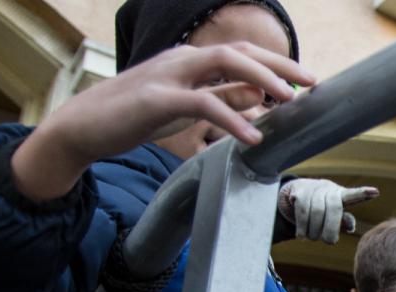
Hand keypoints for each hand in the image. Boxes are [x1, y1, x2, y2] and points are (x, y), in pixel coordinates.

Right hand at [11, 42, 314, 200]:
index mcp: (190, 62)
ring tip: (290, 100)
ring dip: (262, 79)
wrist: (83, 128)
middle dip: (279, 65)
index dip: (276, 64)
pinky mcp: (156, 100)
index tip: (308, 80)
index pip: (241, 54)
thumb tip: (258, 94)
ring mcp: (168, 75)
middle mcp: (182, 60)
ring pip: (223, 62)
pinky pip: (202, 103)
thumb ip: (220, 97)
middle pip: (239, 51)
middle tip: (312, 82)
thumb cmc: (135, 116)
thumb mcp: (187, 106)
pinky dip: (232, 117)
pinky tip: (253, 135)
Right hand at [278, 179, 378, 243]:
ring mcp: (314, 189)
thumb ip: (344, 219)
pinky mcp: (300, 192)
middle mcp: (329, 189)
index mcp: (341, 195)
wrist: (299, 190)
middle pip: (334, 208)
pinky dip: (302, 227)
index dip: (363, 194)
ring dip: (314, 230)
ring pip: (316, 211)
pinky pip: (302, 212)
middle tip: (329, 242)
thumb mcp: (336, 213)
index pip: (353, 195)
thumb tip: (350, 228)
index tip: (376, 192)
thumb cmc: (324, 206)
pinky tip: (302, 235)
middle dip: (331, 228)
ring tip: (313, 238)